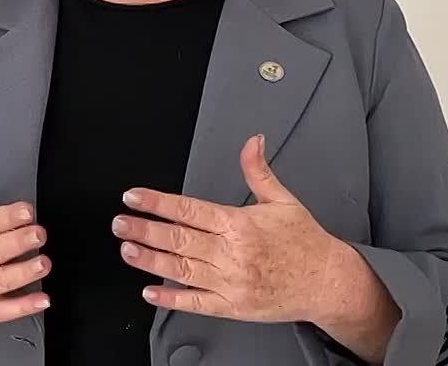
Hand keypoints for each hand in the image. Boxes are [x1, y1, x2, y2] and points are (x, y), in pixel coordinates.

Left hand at [112, 134, 338, 322]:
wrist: (327, 282)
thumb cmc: (305, 241)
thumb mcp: (282, 199)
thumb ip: (258, 170)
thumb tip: (251, 142)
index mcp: (239, 224)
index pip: (189, 209)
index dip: (158, 202)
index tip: (135, 196)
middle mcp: (232, 253)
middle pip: (178, 239)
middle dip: (145, 229)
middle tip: (120, 221)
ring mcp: (230, 282)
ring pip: (182, 269)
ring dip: (151, 260)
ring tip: (127, 249)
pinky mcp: (233, 306)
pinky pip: (197, 303)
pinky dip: (172, 299)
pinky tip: (151, 292)